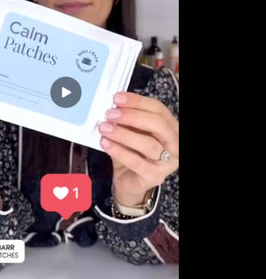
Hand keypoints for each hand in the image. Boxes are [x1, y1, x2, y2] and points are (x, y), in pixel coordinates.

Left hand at [98, 92, 178, 206]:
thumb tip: (114, 106)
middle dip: (132, 116)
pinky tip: (106, 143)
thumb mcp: (130, 131)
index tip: (118, 98)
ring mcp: (168, 162)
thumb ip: (126, 119)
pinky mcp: (155, 176)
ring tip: (104, 128)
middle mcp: (174, 143)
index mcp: (170, 127)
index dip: (138, 101)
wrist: (128, 181)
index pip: (158, 109)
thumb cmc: (131, 152)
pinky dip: (119, 151)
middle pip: (158, 124)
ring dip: (123, 134)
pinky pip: (136, 162)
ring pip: (149, 144)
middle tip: (110, 114)